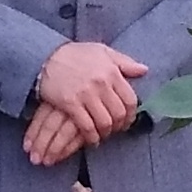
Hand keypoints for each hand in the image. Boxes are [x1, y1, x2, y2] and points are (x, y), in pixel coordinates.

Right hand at [25, 40, 145, 165]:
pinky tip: (92, 139)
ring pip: (105, 122)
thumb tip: (144, 70)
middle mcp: (101, 84)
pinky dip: (91, 137)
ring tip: (103, 134)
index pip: (130, 99)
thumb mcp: (102, 51)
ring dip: (106, 132)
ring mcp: (86, 94)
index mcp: (112, 71)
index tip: (127, 121)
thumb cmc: (75, 54)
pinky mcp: (70, 103)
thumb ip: (124, 62)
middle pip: (119, 113)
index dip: (131, 114)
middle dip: (119, 126)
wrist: (47, 57)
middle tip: (115, 130)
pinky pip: (86, 126)